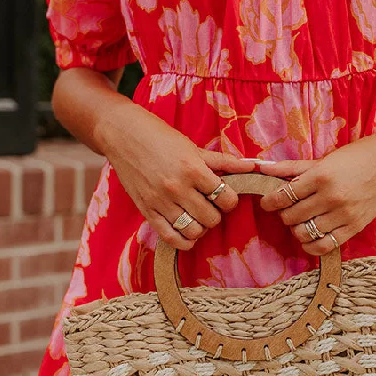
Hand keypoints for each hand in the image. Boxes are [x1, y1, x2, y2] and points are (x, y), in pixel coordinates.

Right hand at [99, 104, 254, 249]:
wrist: (123, 134)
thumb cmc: (161, 137)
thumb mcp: (194, 147)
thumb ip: (223, 161)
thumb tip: (253, 166)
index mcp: (193, 169)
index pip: (226, 198)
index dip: (230, 199)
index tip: (224, 194)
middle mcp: (177, 188)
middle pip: (212, 219)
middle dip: (216, 214)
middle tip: (210, 204)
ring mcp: (160, 202)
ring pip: (193, 231)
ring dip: (201, 227)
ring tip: (198, 216)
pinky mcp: (147, 211)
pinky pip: (170, 238)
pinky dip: (184, 241)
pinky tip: (188, 231)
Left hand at [259, 132, 375, 254]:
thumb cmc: (356, 157)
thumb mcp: (323, 159)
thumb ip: (291, 168)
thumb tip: (262, 169)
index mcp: (321, 176)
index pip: (283, 196)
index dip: (270, 202)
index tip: (269, 202)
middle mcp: (332, 197)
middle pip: (291, 216)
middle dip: (284, 214)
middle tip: (287, 208)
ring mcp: (344, 214)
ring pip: (305, 232)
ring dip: (296, 229)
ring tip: (300, 220)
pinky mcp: (355, 227)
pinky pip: (325, 246)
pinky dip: (311, 245)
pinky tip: (309, 237)